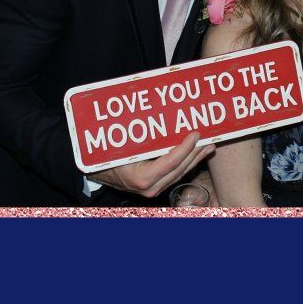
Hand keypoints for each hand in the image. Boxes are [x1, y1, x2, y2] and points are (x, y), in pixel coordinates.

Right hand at [89, 133, 214, 197]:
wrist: (93, 171)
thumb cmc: (103, 155)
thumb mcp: (119, 145)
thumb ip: (138, 135)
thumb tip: (155, 113)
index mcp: (141, 178)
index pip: (171, 162)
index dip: (186, 148)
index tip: (196, 134)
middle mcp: (150, 187)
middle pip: (180, 168)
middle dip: (196, 152)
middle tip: (209, 137)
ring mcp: (153, 190)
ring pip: (180, 173)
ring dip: (195, 158)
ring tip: (208, 145)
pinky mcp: (154, 187)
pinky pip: (175, 174)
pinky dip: (186, 162)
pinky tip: (196, 153)